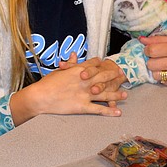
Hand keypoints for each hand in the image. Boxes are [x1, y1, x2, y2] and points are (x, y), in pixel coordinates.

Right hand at [9, 64, 126, 124]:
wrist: (41, 96)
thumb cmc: (48, 83)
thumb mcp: (59, 71)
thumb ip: (69, 64)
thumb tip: (74, 55)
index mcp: (79, 71)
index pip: (94, 65)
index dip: (103, 65)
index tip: (109, 64)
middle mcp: (85, 81)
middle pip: (104, 77)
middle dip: (114, 76)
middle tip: (123, 75)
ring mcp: (85, 94)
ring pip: (105, 93)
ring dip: (116, 94)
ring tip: (125, 94)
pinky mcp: (83, 106)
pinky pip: (99, 109)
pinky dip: (109, 111)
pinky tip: (118, 112)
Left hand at [141, 35, 166, 87]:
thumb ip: (158, 39)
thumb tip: (141, 39)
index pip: (151, 50)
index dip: (148, 50)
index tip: (151, 50)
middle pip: (150, 64)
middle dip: (151, 61)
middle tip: (158, 59)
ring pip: (155, 75)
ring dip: (156, 70)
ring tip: (164, 66)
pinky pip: (163, 82)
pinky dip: (164, 77)